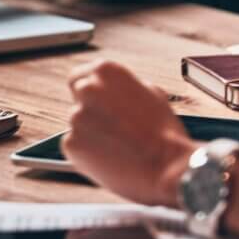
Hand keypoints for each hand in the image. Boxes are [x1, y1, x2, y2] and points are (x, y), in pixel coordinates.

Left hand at [62, 61, 196, 206]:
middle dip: (90, 111)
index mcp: (106, 72)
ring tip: (119, 147)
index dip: (90, 91)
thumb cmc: (165, 133)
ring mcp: (76, 116)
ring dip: (91, 134)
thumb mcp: (152, 95)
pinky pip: (75, 147)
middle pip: (78, 98)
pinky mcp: (71, 143)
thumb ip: (126, 89)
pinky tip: (110, 159)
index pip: (80, 75)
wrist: (167, 167)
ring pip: (79, 125)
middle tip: (109, 127)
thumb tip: (117, 93)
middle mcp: (87, 90)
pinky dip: (87, 154)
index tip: (95, 101)